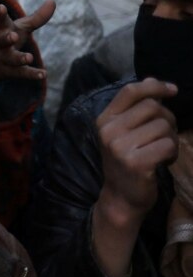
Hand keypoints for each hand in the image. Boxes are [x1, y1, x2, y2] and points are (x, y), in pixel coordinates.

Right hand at [0, 0, 54, 89]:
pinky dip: (31, 74)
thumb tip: (53, 1)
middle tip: (12, 36)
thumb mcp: (18, 28)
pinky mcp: (10, 72)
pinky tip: (43, 73)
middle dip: (6, 38)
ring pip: (11, 59)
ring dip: (19, 58)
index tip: (1, 8)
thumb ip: (36, 17)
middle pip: (0, 41)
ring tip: (28, 57)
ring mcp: (3, 59)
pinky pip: (20, 73)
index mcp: (0, 30)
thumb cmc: (5, 39)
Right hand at [97, 78, 178, 218]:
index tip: (172, 90)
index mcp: (104, 120)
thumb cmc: (126, 161)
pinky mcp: (136, 163)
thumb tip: (152, 80)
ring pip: (163, 126)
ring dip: (171, 138)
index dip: (154, 86)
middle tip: (166, 134)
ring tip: (163, 149)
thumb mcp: (125, 131)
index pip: (130, 91)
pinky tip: (165, 160)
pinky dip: (173, 152)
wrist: (121, 197)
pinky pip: (168, 145)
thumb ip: (136, 107)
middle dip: (168, 118)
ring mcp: (120, 147)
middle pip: (152, 107)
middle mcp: (109, 131)